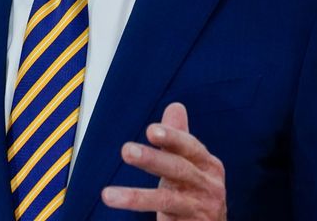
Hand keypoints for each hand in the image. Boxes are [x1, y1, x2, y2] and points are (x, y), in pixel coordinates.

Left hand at [101, 102, 225, 219]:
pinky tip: (123, 209)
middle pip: (179, 170)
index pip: (190, 147)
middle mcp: (208, 186)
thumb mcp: (190, 164)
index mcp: (207, 164)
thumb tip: (175, 106)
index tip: (152, 130)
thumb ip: (179, 138)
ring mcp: (200, 209)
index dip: (172, 137)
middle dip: (153, 159)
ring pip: (167, 201)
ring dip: (137, 197)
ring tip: (108, 195)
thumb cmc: (197, 191)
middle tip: (127, 150)